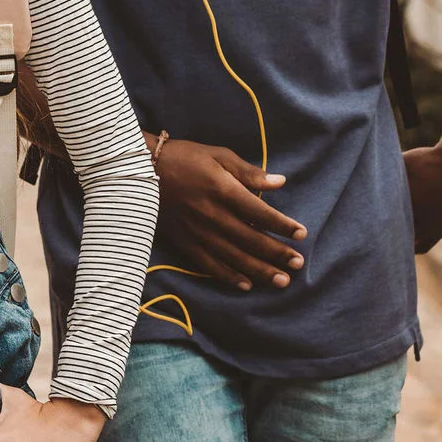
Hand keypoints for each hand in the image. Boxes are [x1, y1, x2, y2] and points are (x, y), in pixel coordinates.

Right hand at [154, 139, 306, 289]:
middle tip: (299, 263)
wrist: (141, 171)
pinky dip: (229, 277)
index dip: (283, 226)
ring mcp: (198, 233)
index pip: (260, 213)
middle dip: (277, 253)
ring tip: (282, 280)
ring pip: (235, 258)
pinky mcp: (185, 243)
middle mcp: (213, 216)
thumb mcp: (218, 155)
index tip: (301, 234)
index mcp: (223, 191)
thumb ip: (249, 172)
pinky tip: (246, 285)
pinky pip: (210, 265)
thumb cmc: (184, 158)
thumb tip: (279, 182)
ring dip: (260, 271)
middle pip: (252, 240)